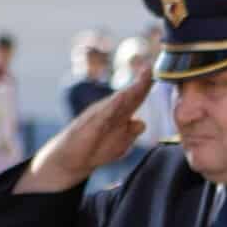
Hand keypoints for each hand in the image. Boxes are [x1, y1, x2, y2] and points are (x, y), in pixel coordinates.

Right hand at [16, 69, 149, 193]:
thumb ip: (130, 131)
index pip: (135, 97)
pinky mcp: (91, 125)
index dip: (146, 85)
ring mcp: (100, 116)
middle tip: (150, 67)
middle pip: (130, 94)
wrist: (71, 159)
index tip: (155, 72)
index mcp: (119, 114)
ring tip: (143, 76)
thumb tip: (141, 122)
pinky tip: (122, 97)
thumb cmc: (95, 149)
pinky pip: (104, 113)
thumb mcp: (119, 142)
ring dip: (132, 88)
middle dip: (141, 81)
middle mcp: (110, 111)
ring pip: (119, 100)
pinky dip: (113, 105)